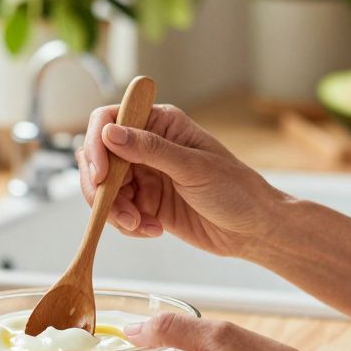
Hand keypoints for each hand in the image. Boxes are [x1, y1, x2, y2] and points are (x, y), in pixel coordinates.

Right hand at [79, 104, 288, 257]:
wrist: (253, 229)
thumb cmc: (236, 190)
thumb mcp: (193, 167)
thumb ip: (150, 149)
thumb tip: (111, 132)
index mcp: (160, 124)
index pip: (109, 120)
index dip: (97, 144)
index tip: (101, 174)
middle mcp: (147, 147)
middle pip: (99, 158)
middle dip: (102, 187)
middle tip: (115, 210)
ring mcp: (145, 176)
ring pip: (105, 189)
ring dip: (114, 211)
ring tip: (140, 225)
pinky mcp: (146, 204)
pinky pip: (118, 212)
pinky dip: (128, 224)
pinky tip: (153, 230)